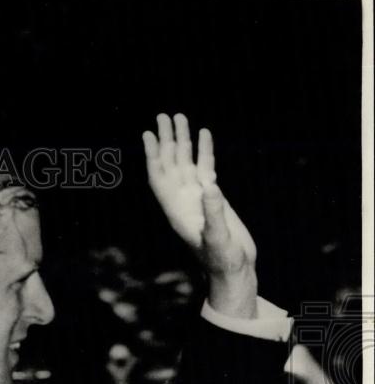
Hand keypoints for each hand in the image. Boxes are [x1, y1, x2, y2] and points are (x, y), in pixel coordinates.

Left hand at [143, 113, 258, 317]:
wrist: (234, 268)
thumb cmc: (221, 259)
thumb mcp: (217, 237)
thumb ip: (213, 213)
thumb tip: (209, 186)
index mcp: (176, 208)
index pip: (159, 177)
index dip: (152, 156)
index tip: (148, 135)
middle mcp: (182, 199)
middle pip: (170, 163)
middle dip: (165, 140)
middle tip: (163, 115)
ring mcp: (197, 196)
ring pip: (186, 161)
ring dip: (182, 140)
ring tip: (179, 116)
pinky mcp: (213, 196)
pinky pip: (205, 167)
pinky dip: (204, 151)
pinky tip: (204, 133)